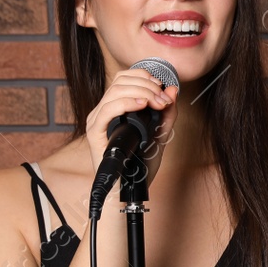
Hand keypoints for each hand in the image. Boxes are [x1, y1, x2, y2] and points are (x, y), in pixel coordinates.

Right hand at [84, 67, 180, 196]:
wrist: (132, 190)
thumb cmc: (141, 165)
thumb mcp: (161, 134)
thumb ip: (167, 113)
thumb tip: (173, 90)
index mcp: (115, 108)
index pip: (124, 78)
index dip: (144, 76)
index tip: (163, 87)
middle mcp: (103, 112)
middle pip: (120, 82)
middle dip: (147, 86)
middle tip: (164, 99)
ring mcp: (97, 121)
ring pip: (114, 91)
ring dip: (141, 92)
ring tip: (157, 103)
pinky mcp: (95, 133)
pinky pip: (107, 110)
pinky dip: (126, 103)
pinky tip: (142, 105)